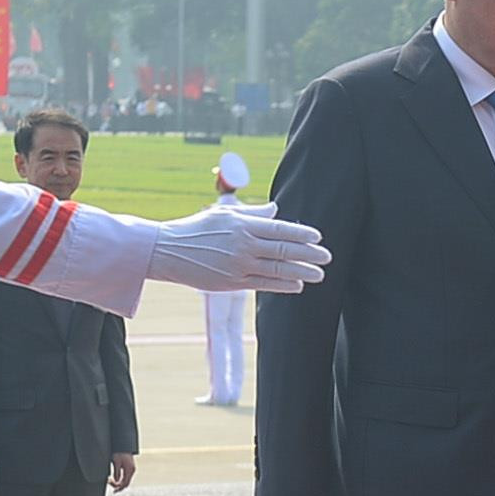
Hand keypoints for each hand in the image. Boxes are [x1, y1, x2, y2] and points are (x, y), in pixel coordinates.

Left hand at [109, 453, 135, 491]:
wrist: (123, 444)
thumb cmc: (119, 452)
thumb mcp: (116, 462)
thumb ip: (116, 472)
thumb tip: (116, 481)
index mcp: (130, 470)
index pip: (125, 483)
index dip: (119, 488)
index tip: (114, 491)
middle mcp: (132, 470)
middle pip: (126, 483)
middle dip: (118, 485)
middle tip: (109, 483)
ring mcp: (131, 468)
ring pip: (126, 480)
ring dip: (119, 482)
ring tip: (110, 480)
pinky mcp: (129, 467)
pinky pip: (126, 476)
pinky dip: (120, 479)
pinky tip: (115, 477)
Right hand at [149, 201, 329, 294]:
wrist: (168, 251)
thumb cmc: (197, 229)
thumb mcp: (224, 213)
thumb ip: (252, 213)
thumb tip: (276, 210)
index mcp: (242, 224)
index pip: (280, 229)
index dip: (302, 233)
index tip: (318, 237)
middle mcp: (243, 245)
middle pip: (283, 249)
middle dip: (309, 254)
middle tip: (327, 257)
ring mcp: (238, 265)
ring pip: (277, 269)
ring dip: (301, 272)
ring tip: (319, 275)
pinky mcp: (232, 282)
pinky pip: (263, 284)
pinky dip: (282, 285)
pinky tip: (297, 284)